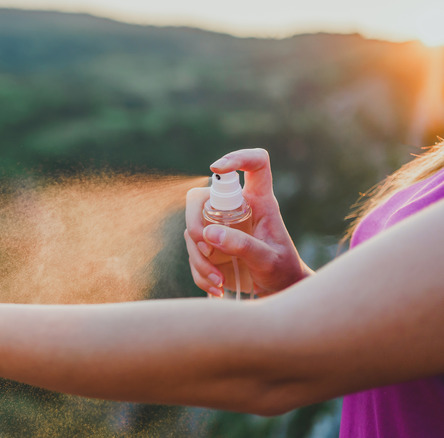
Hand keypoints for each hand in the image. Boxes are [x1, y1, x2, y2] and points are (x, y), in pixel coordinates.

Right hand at [184, 149, 312, 296]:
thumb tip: (209, 234)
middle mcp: (236, 209)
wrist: (277, 291)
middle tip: (204, 246)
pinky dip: (199, 272)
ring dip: (199, 258)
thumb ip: (242, 246)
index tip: (216, 168)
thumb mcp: (268, 261)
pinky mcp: (210, 245)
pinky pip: (193, 252)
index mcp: (259, 202)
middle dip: (194, 221)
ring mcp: (220, 226)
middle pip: (201, 197)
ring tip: (218, 281)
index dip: (237, 158)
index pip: (255, 166)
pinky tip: (216, 287)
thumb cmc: (281, 270)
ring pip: (192, 229)